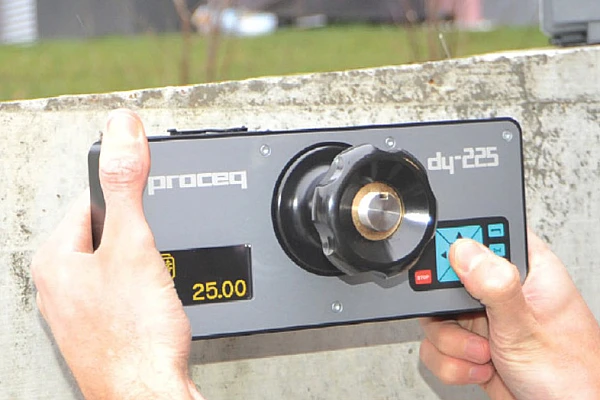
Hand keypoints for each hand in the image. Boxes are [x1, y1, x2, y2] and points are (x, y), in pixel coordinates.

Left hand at [31, 109, 203, 399]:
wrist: (149, 393)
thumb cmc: (135, 335)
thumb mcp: (133, 243)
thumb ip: (126, 183)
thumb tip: (120, 130)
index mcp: (54, 260)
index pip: (92, 201)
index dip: (129, 204)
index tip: (148, 216)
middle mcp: (57, 287)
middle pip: (106, 235)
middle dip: (137, 241)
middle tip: (155, 262)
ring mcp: (76, 312)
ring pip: (116, 267)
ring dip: (142, 268)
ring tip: (155, 289)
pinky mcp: (98, 331)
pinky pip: (121, 295)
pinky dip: (141, 295)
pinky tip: (152, 309)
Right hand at [419, 232, 599, 398]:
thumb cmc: (571, 373)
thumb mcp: (526, 324)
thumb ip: (495, 284)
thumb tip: (462, 248)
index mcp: (524, 267)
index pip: (482, 232)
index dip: (457, 243)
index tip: (452, 270)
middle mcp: (499, 288)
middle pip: (444, 275)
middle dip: (446, 309)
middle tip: (467, 320)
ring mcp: (481, 317)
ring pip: (434, 314)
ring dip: (451, 342)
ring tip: (483, 352)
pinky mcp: (467, 343)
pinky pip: (435, 345)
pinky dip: (451, 363)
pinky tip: (480, 368)